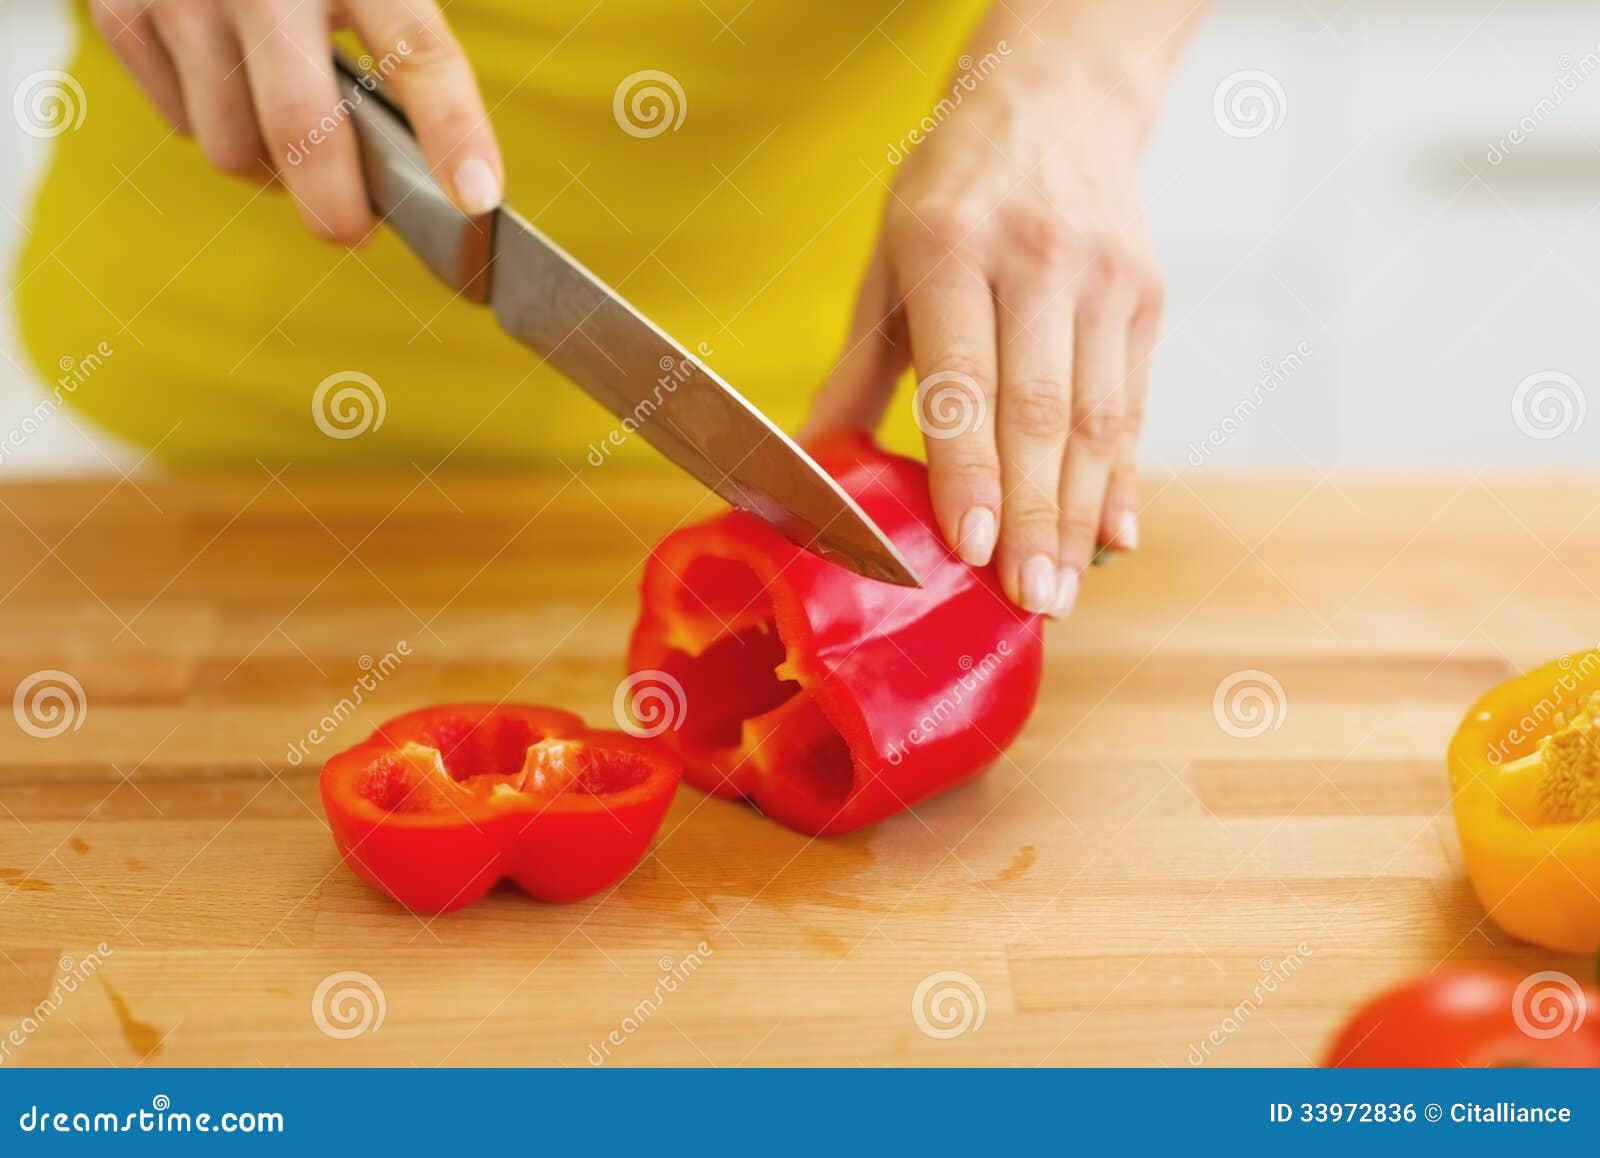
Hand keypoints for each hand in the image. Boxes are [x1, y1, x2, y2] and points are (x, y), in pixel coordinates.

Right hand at [90, 0, 503, 242]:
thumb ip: (398, 56)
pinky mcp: (124, 13)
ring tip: (293, 139)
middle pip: (303, 126)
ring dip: (273, 170)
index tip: (478, 200)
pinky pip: (183, 126)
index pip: (418, 50)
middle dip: (335, 205)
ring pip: (234, 148)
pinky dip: (216, 130)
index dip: (453, 132)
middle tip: (354, 230)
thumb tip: (439, 185)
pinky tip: (233, 91)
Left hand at [805, 12, 1184, 617]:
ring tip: (1062, 592)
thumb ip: (860, 367)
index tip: (974, 548)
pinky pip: (1132, 403)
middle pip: (1039, 414)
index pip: (965, 381)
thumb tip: (816, 463)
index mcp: (953, 247)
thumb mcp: (887, 259)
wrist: (1053, 98)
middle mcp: (1037, 261)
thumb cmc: (951, 188)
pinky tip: (1114, 534)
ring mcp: (1102, 278)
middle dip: (1035, 519)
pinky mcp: (1144, 295)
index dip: (971, 471)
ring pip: (1094, 419)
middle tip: (1028, 603)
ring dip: (1079, 516)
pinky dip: (1122, 476)